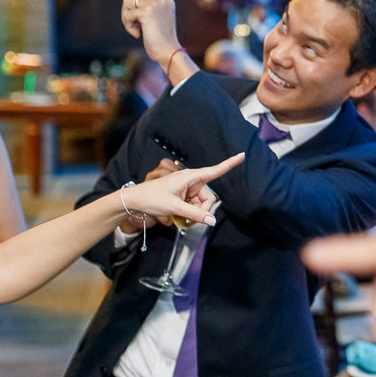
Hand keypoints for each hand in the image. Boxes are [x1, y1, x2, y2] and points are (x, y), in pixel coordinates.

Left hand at [120, 0, 182, 70]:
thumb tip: (128, 2)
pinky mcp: (148, 12)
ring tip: (138, 31)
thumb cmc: (161, 41)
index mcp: (166, 0)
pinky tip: (139, 34)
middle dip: (128, 14)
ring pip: (127, 4)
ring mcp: (156, 5)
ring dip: (127, 19)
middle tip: (137, 28)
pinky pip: (128, 14)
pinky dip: (129, 26)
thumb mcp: (155, 22)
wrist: (169, 52)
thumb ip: (146, 9)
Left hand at [121, 153, 242, 225]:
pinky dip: (189, 213)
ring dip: (194, 213)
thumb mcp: (174, 207)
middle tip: (189, 220)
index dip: (229, 164)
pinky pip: (193, 205)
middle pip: (208, 197)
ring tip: (181, 220)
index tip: (242, 155)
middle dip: (202, 210)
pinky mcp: (182, 195)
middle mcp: (191, 181)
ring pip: (201, 203)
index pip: (215, 170)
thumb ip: (195, 214)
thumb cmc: (152, 198)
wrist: (133, 200)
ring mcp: (187, 188)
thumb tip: (212, 221)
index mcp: (190, 177)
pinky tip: (180, 218)